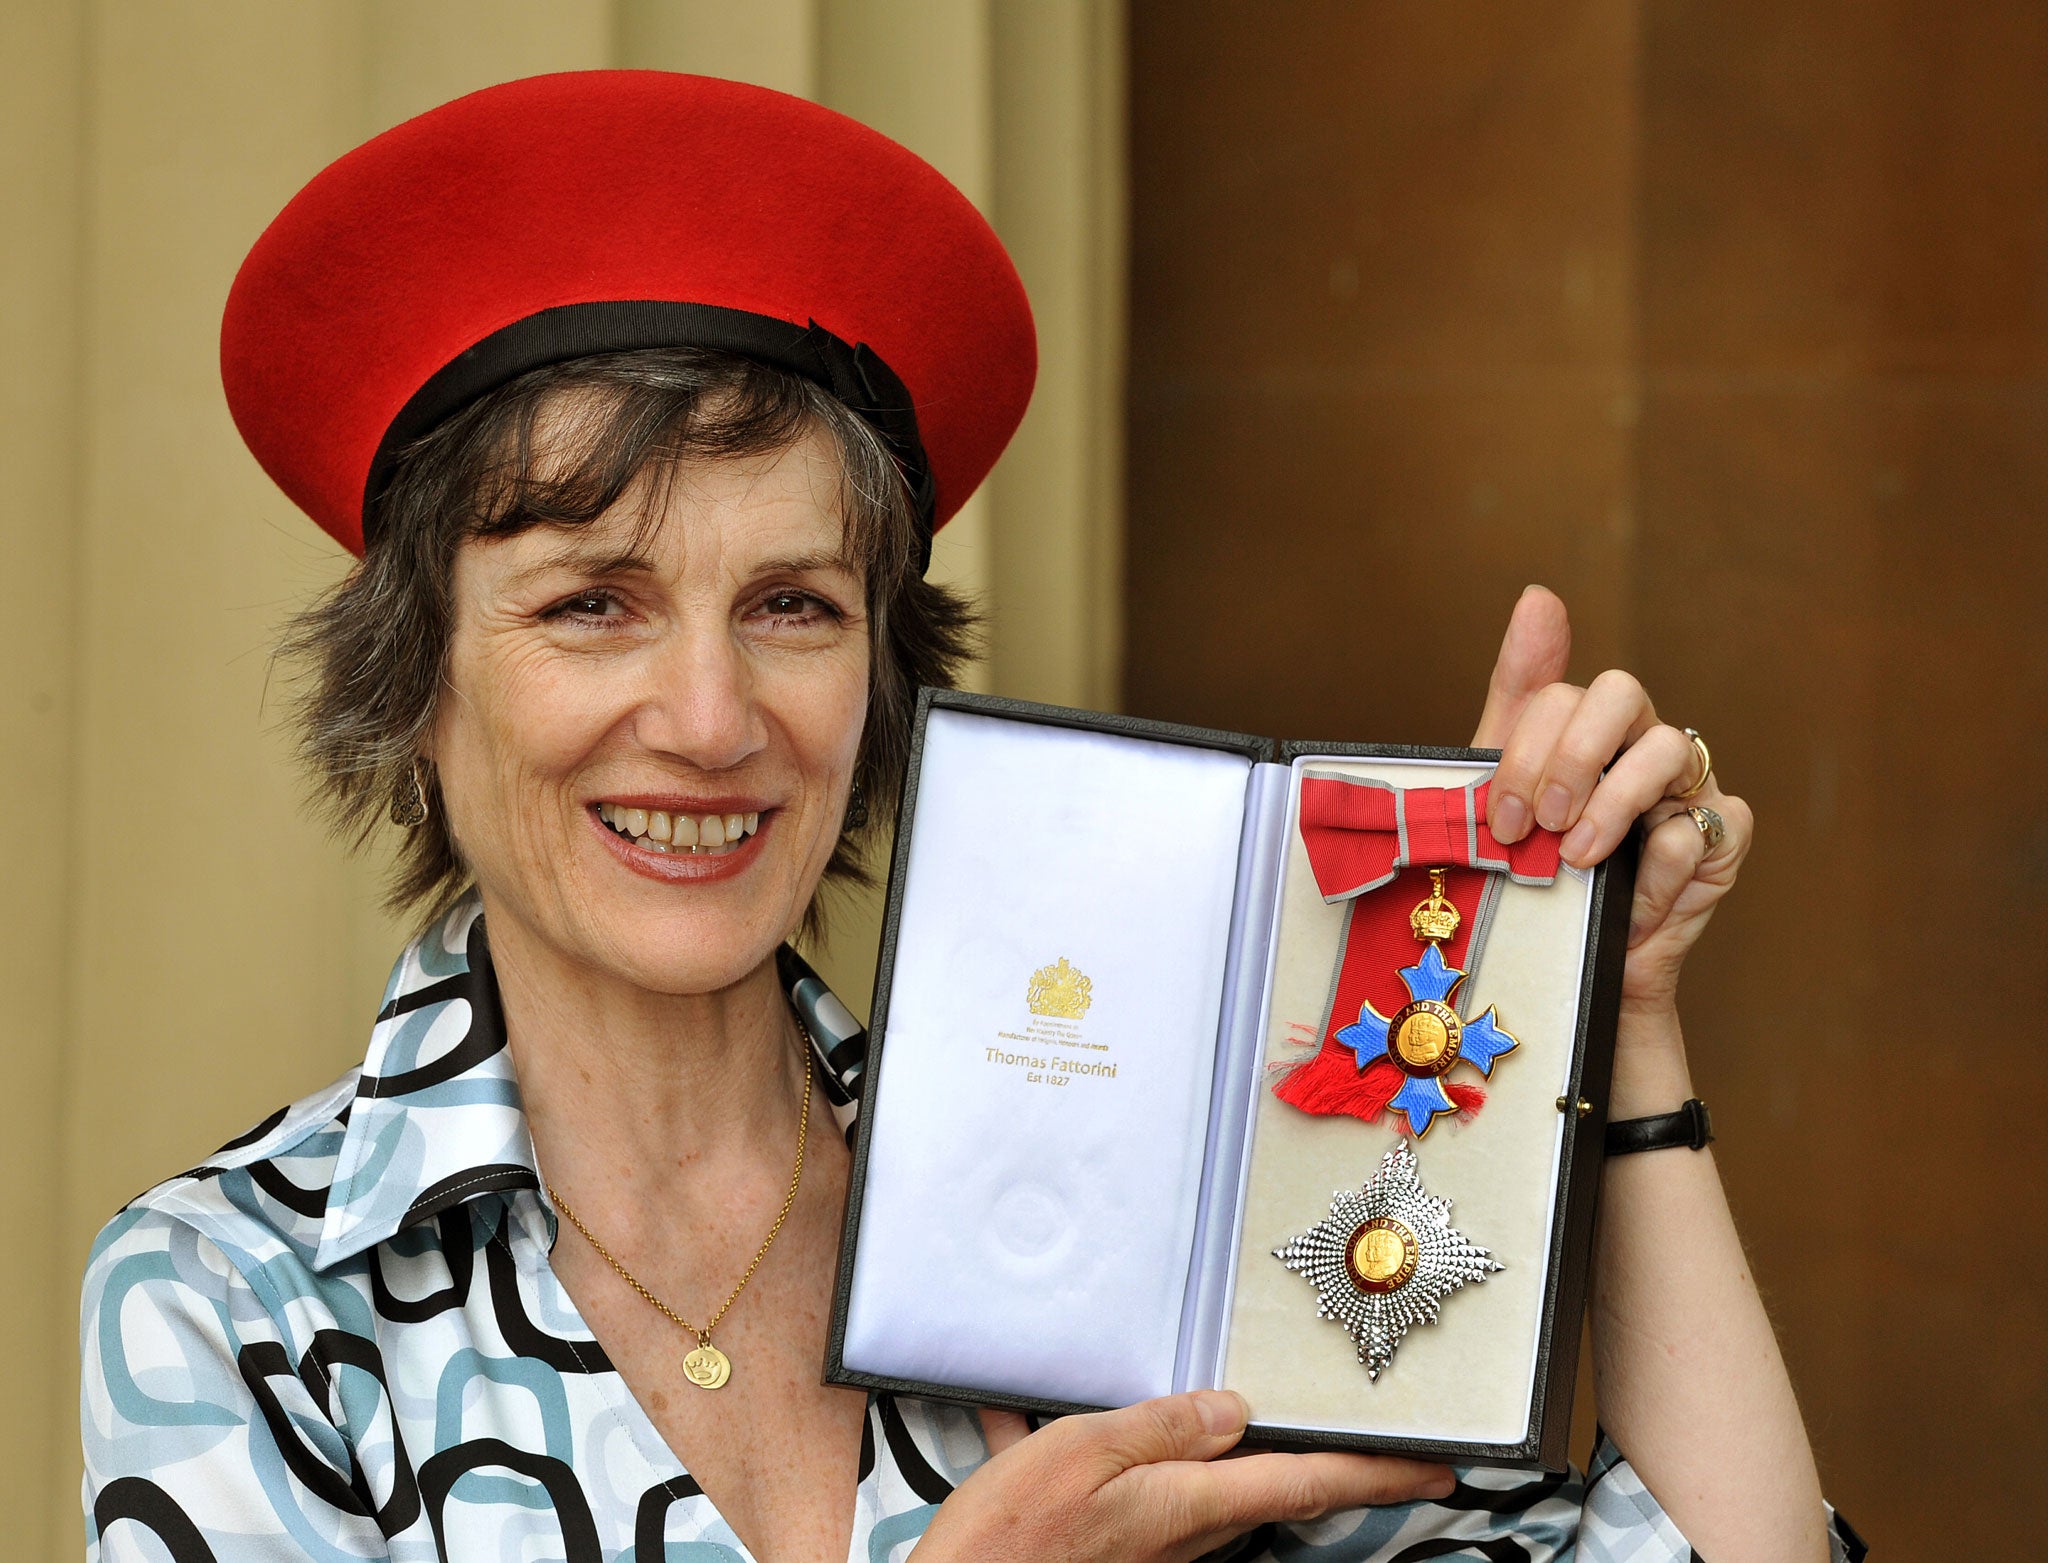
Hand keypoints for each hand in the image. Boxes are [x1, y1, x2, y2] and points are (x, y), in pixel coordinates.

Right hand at [914, 1393, 1452, 1562]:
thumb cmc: (1008, 1542)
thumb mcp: (1080, 1455)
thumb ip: (1161, 1428)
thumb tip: (1233, 1408)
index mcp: (1188, 1504)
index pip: (1311, 1482)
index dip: (1382, 1473)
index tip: (1442, 1468)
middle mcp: (1186, 1535)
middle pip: (1273, 1488)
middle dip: (1321, 1460)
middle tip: (1370, 1433)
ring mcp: (1156, 1549)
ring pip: (1214, 1490)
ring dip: (1227, 1456)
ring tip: (1223, 1410)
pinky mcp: (1122, 1550)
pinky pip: (1148, 1496)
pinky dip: (1133, 1460)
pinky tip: (1074, 1427)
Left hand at [1471, 587, 1750, 1011]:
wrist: (1569, 971)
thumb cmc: (1533, 877)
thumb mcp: (1502, 796)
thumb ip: (1516, 699)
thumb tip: (1539, 594)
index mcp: (1583, 729)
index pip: (1559, 692)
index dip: (1527, 745)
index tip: (1504, 811)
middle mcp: (1638, 744)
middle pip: (1620, 694)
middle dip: (1570, 756)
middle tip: (1541, 824)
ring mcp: (1686, 787)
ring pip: (1667, 748)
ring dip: (1614, 803)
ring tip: (1578, 857)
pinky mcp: (1723, 837)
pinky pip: (1705, 825)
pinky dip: (1661, 862)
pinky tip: (1630, 895)